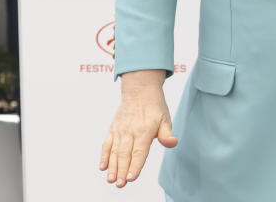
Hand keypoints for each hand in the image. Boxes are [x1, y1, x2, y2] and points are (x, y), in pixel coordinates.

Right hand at [100, 70, 176, 187]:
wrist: (140, 90)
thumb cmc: (155, 106)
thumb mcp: (165, 118)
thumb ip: (167, 133)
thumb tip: (172, 143)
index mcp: (144, 131)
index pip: (139, 152)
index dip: (135, 165)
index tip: (131, 178)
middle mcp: (130, 132)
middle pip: (125, 154)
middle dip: (122, 171)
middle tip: (120, 184)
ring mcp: (120, 131)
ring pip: (115, 151)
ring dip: (112, 167)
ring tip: (111, 180)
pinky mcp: (113, 129)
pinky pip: (107, 144)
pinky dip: (104, 156)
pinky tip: (103, 167)